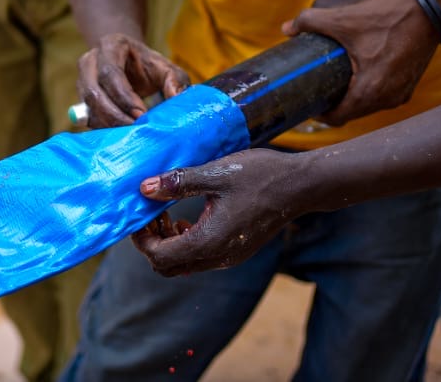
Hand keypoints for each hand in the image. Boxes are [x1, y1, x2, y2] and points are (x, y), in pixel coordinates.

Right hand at [77, 33, 189, 127]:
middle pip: (93, 92)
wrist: (131, 64)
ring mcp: (82, 80)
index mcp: (111, 46)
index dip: (124, 97)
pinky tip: (120, 134)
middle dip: (115, 115)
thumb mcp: (167, 69)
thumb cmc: (149, 67)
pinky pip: (88, 116)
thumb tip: (175, 97)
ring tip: (129, 134)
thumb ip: (176, 81)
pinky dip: (103, 127)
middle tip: (135, 129)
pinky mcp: (82, 99)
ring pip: (88, 106)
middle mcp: (90, 61)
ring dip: (108, 123)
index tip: (142, 115)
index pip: (110, 73)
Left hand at [131, 148, 298, 275]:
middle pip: (168, 267)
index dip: (142, 239)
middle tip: (151, 215)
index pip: (160, 256)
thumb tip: (144, 187)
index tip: (140, 215)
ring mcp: (229, 257)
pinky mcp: (236, 251)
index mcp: (209, 241)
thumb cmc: (260, 176)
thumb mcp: (215, 173)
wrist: (300, 186)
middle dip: (153, 243)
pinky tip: (189, 218)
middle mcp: (218, 257)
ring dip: (169, 244)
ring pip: (184, 264)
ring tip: (168, 214)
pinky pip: (201, 258)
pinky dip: (187, 243)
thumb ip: (178, 183)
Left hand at [283, 0, 438, 125]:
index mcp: (370, 91)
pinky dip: (369, 90)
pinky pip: (382, 96)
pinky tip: (358, 74)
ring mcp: (401, 94)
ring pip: (368, 106)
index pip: (337, 118)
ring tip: (336, 80)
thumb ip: (311, 21)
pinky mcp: (409, 85)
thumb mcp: (345, 18)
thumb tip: (286, 28)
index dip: (319, 112)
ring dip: (352, 97)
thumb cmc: (390, 17)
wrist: (431, 10)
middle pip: (352, 113)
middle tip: (317, 87)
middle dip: (334, 103)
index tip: (308, 100)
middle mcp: (387, 100)